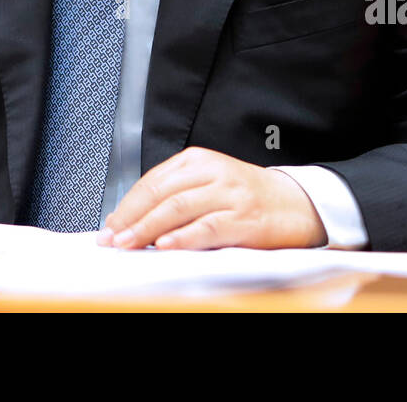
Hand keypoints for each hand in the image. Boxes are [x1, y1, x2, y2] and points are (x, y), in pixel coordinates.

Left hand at [97, 147, 327, 249]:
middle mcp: (212, 171)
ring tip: (129, 244)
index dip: (127, 205)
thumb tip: (130, 220)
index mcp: (198, 160)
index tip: (109, 226)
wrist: (297, 203)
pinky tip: (166, 245)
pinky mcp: (244, 218)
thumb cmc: (247, 196)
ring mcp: (229, 194)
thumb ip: (175, 195)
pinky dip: (183, 237)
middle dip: (131, 218)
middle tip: (111, 239)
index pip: (152, 181)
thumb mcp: (208, 184)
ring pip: (178, 208)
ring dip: (148, 228)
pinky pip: (208, 227)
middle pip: (161, 193)